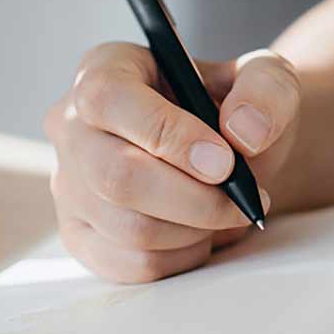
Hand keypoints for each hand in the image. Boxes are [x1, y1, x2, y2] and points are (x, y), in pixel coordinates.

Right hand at [43, 43, 299, 282]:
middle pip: (116, 177)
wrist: (228, 154)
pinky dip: (181, 257)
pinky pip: (132, 264)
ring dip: (196, 230)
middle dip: (195, 200)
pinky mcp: (80, 236)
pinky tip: (200, 233)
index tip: (224, 162)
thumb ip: (265, 89)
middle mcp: (71, 125)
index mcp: (104, 68)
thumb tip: (243, 131)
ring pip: (129, 228)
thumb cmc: (235, 109)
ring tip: (225, 212)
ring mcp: (68, 185)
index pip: (108, 100)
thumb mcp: (264, 78)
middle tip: (242, 200)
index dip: (166, 134)